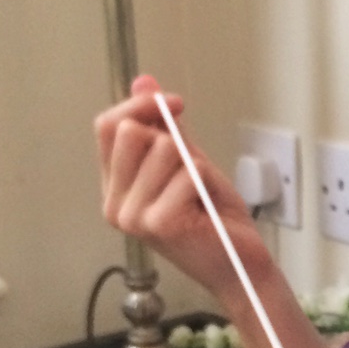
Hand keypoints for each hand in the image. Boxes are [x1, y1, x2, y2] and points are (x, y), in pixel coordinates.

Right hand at [94, 75, 270, 300]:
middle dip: (171, 138)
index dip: (141, 104)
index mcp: (116, 189)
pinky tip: (205, 207)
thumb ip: (165, 127)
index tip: (176, 102)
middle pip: (129, 130)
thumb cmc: (215, 220)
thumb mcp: (187, 162)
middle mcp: (115, 205)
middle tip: (192, 172)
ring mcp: (133, 217)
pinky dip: (206, 180)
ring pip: (163, 148)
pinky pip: (188, 170)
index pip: (107, 126)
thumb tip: (144, 82)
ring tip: (198, 195)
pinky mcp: (158, 223)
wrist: (241, 265)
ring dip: (193, 164)